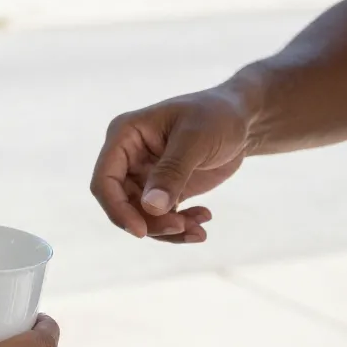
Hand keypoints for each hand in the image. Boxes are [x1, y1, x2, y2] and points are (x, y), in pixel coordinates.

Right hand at [90, 87, 250, 241]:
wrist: (241, 119)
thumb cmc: (216, 116)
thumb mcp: (196, 139)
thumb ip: (172, 172)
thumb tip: (151, 207)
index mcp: (125, 136)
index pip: (105, 180)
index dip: (117, 209)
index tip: (142, 231)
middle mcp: (128, 158)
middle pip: (123, 204)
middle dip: (150, 223)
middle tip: (183, 227)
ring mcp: (144, 176)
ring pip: (142, 217)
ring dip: (168, 229)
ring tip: (199, 230)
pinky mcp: (162, 190)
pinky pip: (161, 218)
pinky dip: (181, 225)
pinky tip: (203, 217)